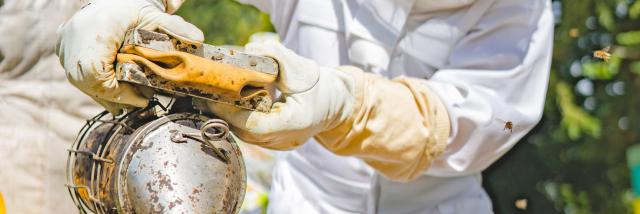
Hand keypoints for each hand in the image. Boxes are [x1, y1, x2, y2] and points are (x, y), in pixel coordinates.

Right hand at [56, 0, 202, 113]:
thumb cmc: (131, 5)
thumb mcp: (153, 14)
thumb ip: (175, 27)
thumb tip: (197, 39)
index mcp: (94, 31)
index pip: (95, 73)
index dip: (116, 92)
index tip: (141, 99)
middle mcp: (73, 39)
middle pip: (87, 81)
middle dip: (115, 96)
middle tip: (141, 101)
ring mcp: (66, 45)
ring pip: (81, 82)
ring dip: (107, 93)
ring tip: (132, 99)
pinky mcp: (65, 50)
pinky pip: (78, 76)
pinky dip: (99, 87)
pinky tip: (118, 94)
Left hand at [207, 41, 357, 148]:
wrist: (337, 103)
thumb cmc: (321, 85)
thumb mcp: (302, 67)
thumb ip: (276, 56)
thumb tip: (251, 50)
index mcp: (296, 122)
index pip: (254, 124)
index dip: (231, 112)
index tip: (214, 96)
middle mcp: (287, 139)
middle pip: (246, 132)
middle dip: (224, 114)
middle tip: (207, 94)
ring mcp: (281, 145)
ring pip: (246, 135)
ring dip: (230, 117)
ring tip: (216, 97)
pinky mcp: (276, 143)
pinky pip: (251, 134)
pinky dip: (240, 119)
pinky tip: (232, 104)